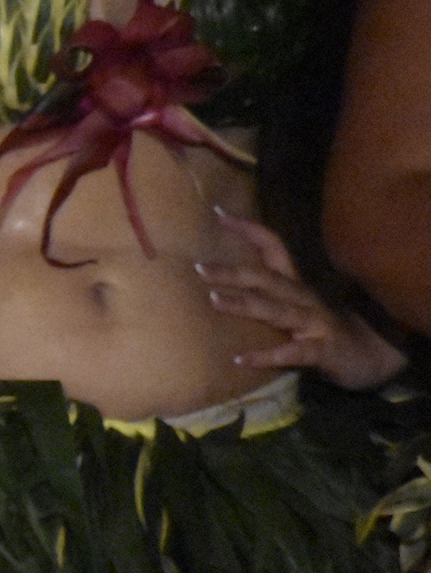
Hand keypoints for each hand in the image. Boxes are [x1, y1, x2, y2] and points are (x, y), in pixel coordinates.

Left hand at [198, 210, 406, 389]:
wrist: (375, 357)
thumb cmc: (324, 329)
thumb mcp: (297, 304)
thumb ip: (269, 292)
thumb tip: (224, 280)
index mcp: (296, 284)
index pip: (274, 248)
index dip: (249, 229)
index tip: (219, 212)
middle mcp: (304, 298)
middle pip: (267, 279)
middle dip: (233, 273)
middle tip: (199, 268)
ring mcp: (315, 323)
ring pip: (278, 310)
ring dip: (246, 304)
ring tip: (214, 300)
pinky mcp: (322, 351)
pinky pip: (292, 352)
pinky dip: (267, 355)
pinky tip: (240, 359)